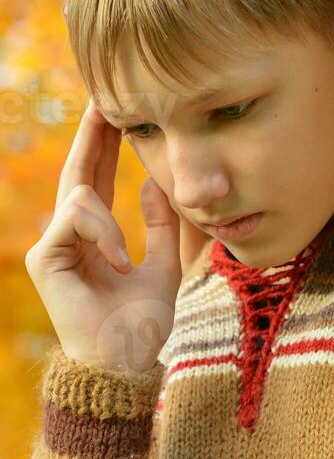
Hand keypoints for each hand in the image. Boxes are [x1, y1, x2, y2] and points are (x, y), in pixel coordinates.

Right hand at [24, 98, 182, 372]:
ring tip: (125, 267)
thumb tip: (151, 181)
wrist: (126, 363)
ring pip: (80, 194)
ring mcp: (53, 244)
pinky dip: (104, 236)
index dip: (105, 142)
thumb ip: (160, 223)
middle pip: (78, 169)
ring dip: (110, 222)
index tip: (119, 110)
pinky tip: (118, 266)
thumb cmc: (142, 324)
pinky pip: (76, 218)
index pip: (98, 176)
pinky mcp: (45, 257)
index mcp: (96, 234)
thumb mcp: (163, 264)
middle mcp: (71, 234)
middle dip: (93, 133)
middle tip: (106, 95)